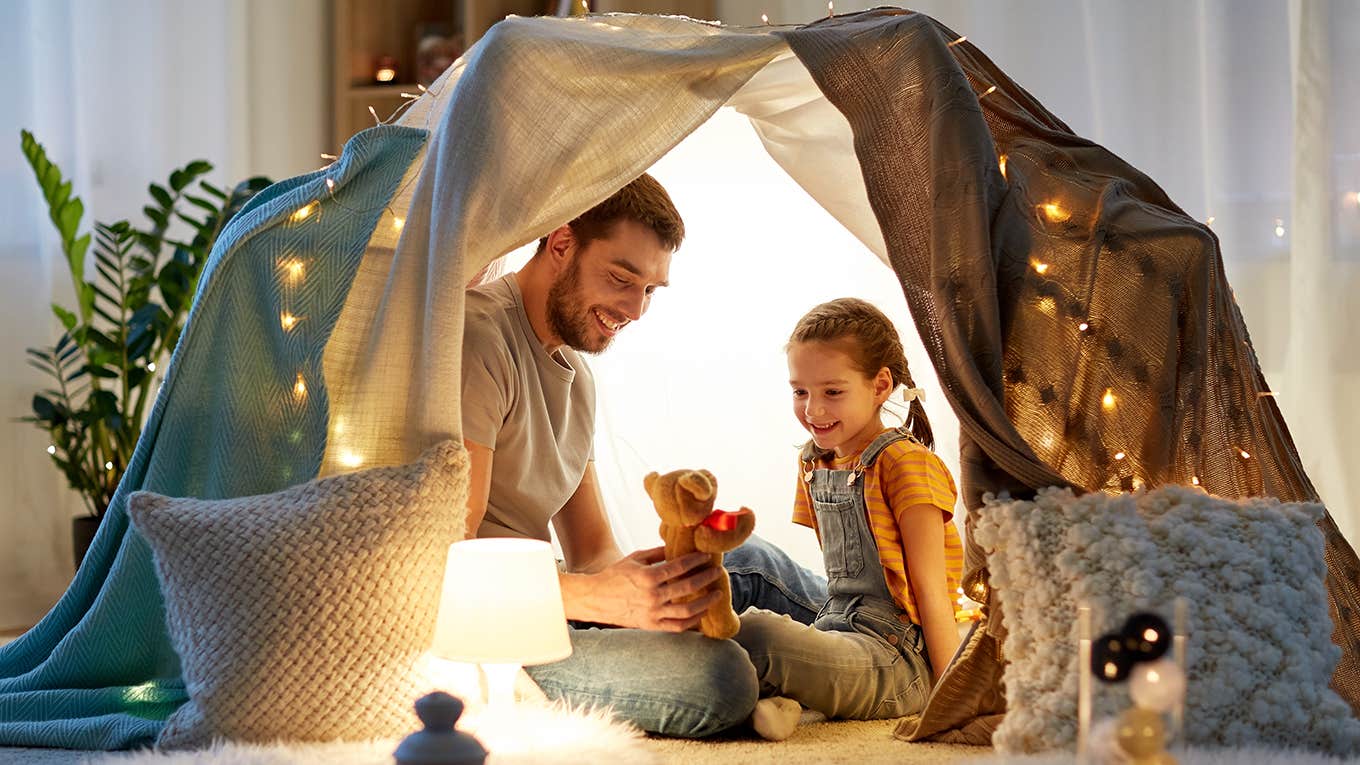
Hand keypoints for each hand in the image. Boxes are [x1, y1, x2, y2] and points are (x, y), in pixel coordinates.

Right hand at [569, 546, 724, 631]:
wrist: (595, 599)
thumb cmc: (615, 575)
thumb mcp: (635, 559)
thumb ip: (657, 553)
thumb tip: (678, 546)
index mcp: (648, 577)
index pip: (679, 567)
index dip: (696, 560)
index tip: (707, 556)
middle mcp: (652, 597)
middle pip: (688, 587)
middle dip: (706, 578)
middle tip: (717, 572)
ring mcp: (652, 613)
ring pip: (687, 611)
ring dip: (705, 601)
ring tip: (717, 594)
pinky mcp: (651, 625)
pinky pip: (677, 627)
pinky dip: (693, 621)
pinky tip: (702, 612)